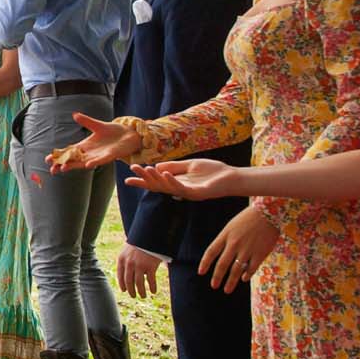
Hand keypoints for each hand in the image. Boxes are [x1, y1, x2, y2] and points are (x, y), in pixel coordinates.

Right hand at [48, 113, 140, 171]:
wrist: (129, 134)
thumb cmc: (113, 131)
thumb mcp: (97, 125)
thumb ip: (86, 121)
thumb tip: (74, 114)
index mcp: (86, 146)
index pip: (69, 152)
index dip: (59, 156)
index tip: (48, 160)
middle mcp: (90, 153)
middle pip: (73, 160)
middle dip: (62, 164)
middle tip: (51, 169)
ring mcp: (99, 155)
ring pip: (83, 163)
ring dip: (74, 166)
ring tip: (63, 168)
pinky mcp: (110, 156)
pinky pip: (100, 160)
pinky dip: (94, 162)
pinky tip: (87, 165)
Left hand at [116, 244, 163, 297]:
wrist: (148, 235)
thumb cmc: (139, 242)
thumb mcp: (127, 249)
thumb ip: (126, 260)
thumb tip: (125, 271)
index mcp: (122, 259)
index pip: (120, 276)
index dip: (122, 285)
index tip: (124, 290)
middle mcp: (129, 264)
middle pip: (129, 282)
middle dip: (131, 291)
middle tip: (134, 296)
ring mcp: (139, 266)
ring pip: (139, 284)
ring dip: (141, 292)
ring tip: (143, 296)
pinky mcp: (150, 266)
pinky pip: (150, 281)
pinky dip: (152, 287)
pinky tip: (153, 291)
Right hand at [124, 158, 244, 201]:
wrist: (232, 178)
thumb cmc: (213, 171)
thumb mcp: (190, 165)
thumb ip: (174, 166)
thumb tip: (156, 167)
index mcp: (178, 183)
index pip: (156, 182)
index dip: (142, 181)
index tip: (127, 179)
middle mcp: (180, 190)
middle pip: (158, 185)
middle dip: (145, 178)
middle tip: (132, 170)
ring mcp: (188, 192)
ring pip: (167, 187)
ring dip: (156, 178)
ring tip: (146, 169)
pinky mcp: (197, 193)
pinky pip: (182, 188)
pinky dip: (172, 180)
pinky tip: (164, 173)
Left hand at [198, 205, 282, 293]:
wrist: (269, 213)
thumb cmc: (249, 219)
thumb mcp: (232, 226)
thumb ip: (226, 240)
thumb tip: (222, 257)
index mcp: (226, 235)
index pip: (211, 251)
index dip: (205, 263)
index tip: (201, 273)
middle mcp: (234, 243)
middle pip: (222, 264)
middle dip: (217, 277)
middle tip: (213, 286)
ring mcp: (247, 249)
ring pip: (236, 270)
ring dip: (230, 282)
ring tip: (226, 290)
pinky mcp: (260, 254)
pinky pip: (251, 269)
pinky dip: (246, 275)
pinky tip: (243, 279)